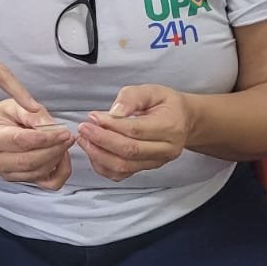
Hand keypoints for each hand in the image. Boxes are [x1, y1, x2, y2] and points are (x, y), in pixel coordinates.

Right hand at [0, 99, 73, 189]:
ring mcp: (6, 174)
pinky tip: (63, 156)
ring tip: (65, 141)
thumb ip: (33, 114)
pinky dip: (61, 172)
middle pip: (29, 161)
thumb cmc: (5, 116)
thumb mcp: (15, 105)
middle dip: (54, 149)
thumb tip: (54, 128)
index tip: (63, 131)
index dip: (45, 138)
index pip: (20, 141)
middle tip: (68, 136)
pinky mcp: (20, 181)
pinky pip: (48, 184)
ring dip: (58, 158)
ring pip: (39, 172)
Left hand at [76, 84, 191, 181]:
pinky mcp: (147, 169)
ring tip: (84, 140)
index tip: (93, 117)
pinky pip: (122, 174)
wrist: (183, 120)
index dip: (110, 125)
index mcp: (170, 127)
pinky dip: (103, 166)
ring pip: (124, 166)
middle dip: (101, 140)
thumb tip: (114, 113)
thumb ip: (131, 98)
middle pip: (129, 151)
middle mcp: (166, 149)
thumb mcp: (151, 90)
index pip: (135, 130)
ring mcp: (157, 162)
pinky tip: (93, 151)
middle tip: (83, 128)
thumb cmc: (165, 104)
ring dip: (99, 155)